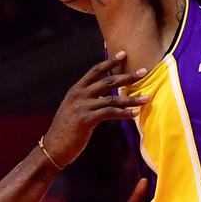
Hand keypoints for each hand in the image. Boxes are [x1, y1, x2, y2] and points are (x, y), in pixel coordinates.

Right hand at [42, 52, 149, 167]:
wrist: (52, 148)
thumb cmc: (65, 131)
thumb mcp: (73, 110)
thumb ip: (86, 101)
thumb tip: (103, 98)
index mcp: (75, 91)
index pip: (95, 71)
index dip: (110, 62)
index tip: (123, 53)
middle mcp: (78, 95)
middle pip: (107, 81)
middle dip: (127, 76)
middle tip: (144, 71)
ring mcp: (82, 107)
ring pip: (112, 98)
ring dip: (131, 98)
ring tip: (147, 98)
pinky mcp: (85, 119)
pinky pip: (109, 113)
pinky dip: (124, 113)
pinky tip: (135, 114)